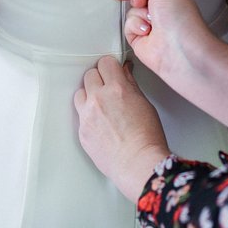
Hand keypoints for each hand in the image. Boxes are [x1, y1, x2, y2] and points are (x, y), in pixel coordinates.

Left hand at [73, 56, 170, 195]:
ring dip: (89, 95)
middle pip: (89, 75)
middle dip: (99, 79)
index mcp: (117, 89)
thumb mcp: (145, 104)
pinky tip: (101, 123)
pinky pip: (80, 115)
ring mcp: (87, 115)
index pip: (105, 63)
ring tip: (102, 105)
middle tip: (108, 88)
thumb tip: (124, 73)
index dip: (110, 67)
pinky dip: (88, 115)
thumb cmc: (146, 138)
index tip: (113, 72)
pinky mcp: (81, 131)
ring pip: (80, 93)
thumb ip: (131, 85)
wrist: (137, 163)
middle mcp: (98, 99)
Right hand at [111, 0, 213, 82]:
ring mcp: (150, 27)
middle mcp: (161, 13)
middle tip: (145, 4)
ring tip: (152, 23)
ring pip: (130, 13)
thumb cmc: (181, 20)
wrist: (181, 52)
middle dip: (138, 0)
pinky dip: (135, 27)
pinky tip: (147, 33)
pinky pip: (128, 27)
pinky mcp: (140, 41)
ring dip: (139, 15)